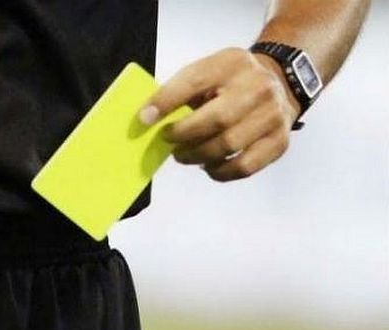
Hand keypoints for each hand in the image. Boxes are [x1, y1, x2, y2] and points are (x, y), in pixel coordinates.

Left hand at [140, 47, 301, 181]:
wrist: (280, 82)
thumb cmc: (231, 82)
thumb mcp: (208, 72)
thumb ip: (181, 91)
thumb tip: (147, 118)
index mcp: (232, 63)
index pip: (195, 80)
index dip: (167, 101)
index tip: (144, 118)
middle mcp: (258, 87)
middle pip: (216, 120)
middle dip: (184, 135)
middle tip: (167, 141)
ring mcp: (273, 115)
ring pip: (228, 146)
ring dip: (197, 156)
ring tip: (184, 155)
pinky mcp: (279, 141)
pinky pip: (244, 166)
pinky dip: (219, 171)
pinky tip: (208, 166)